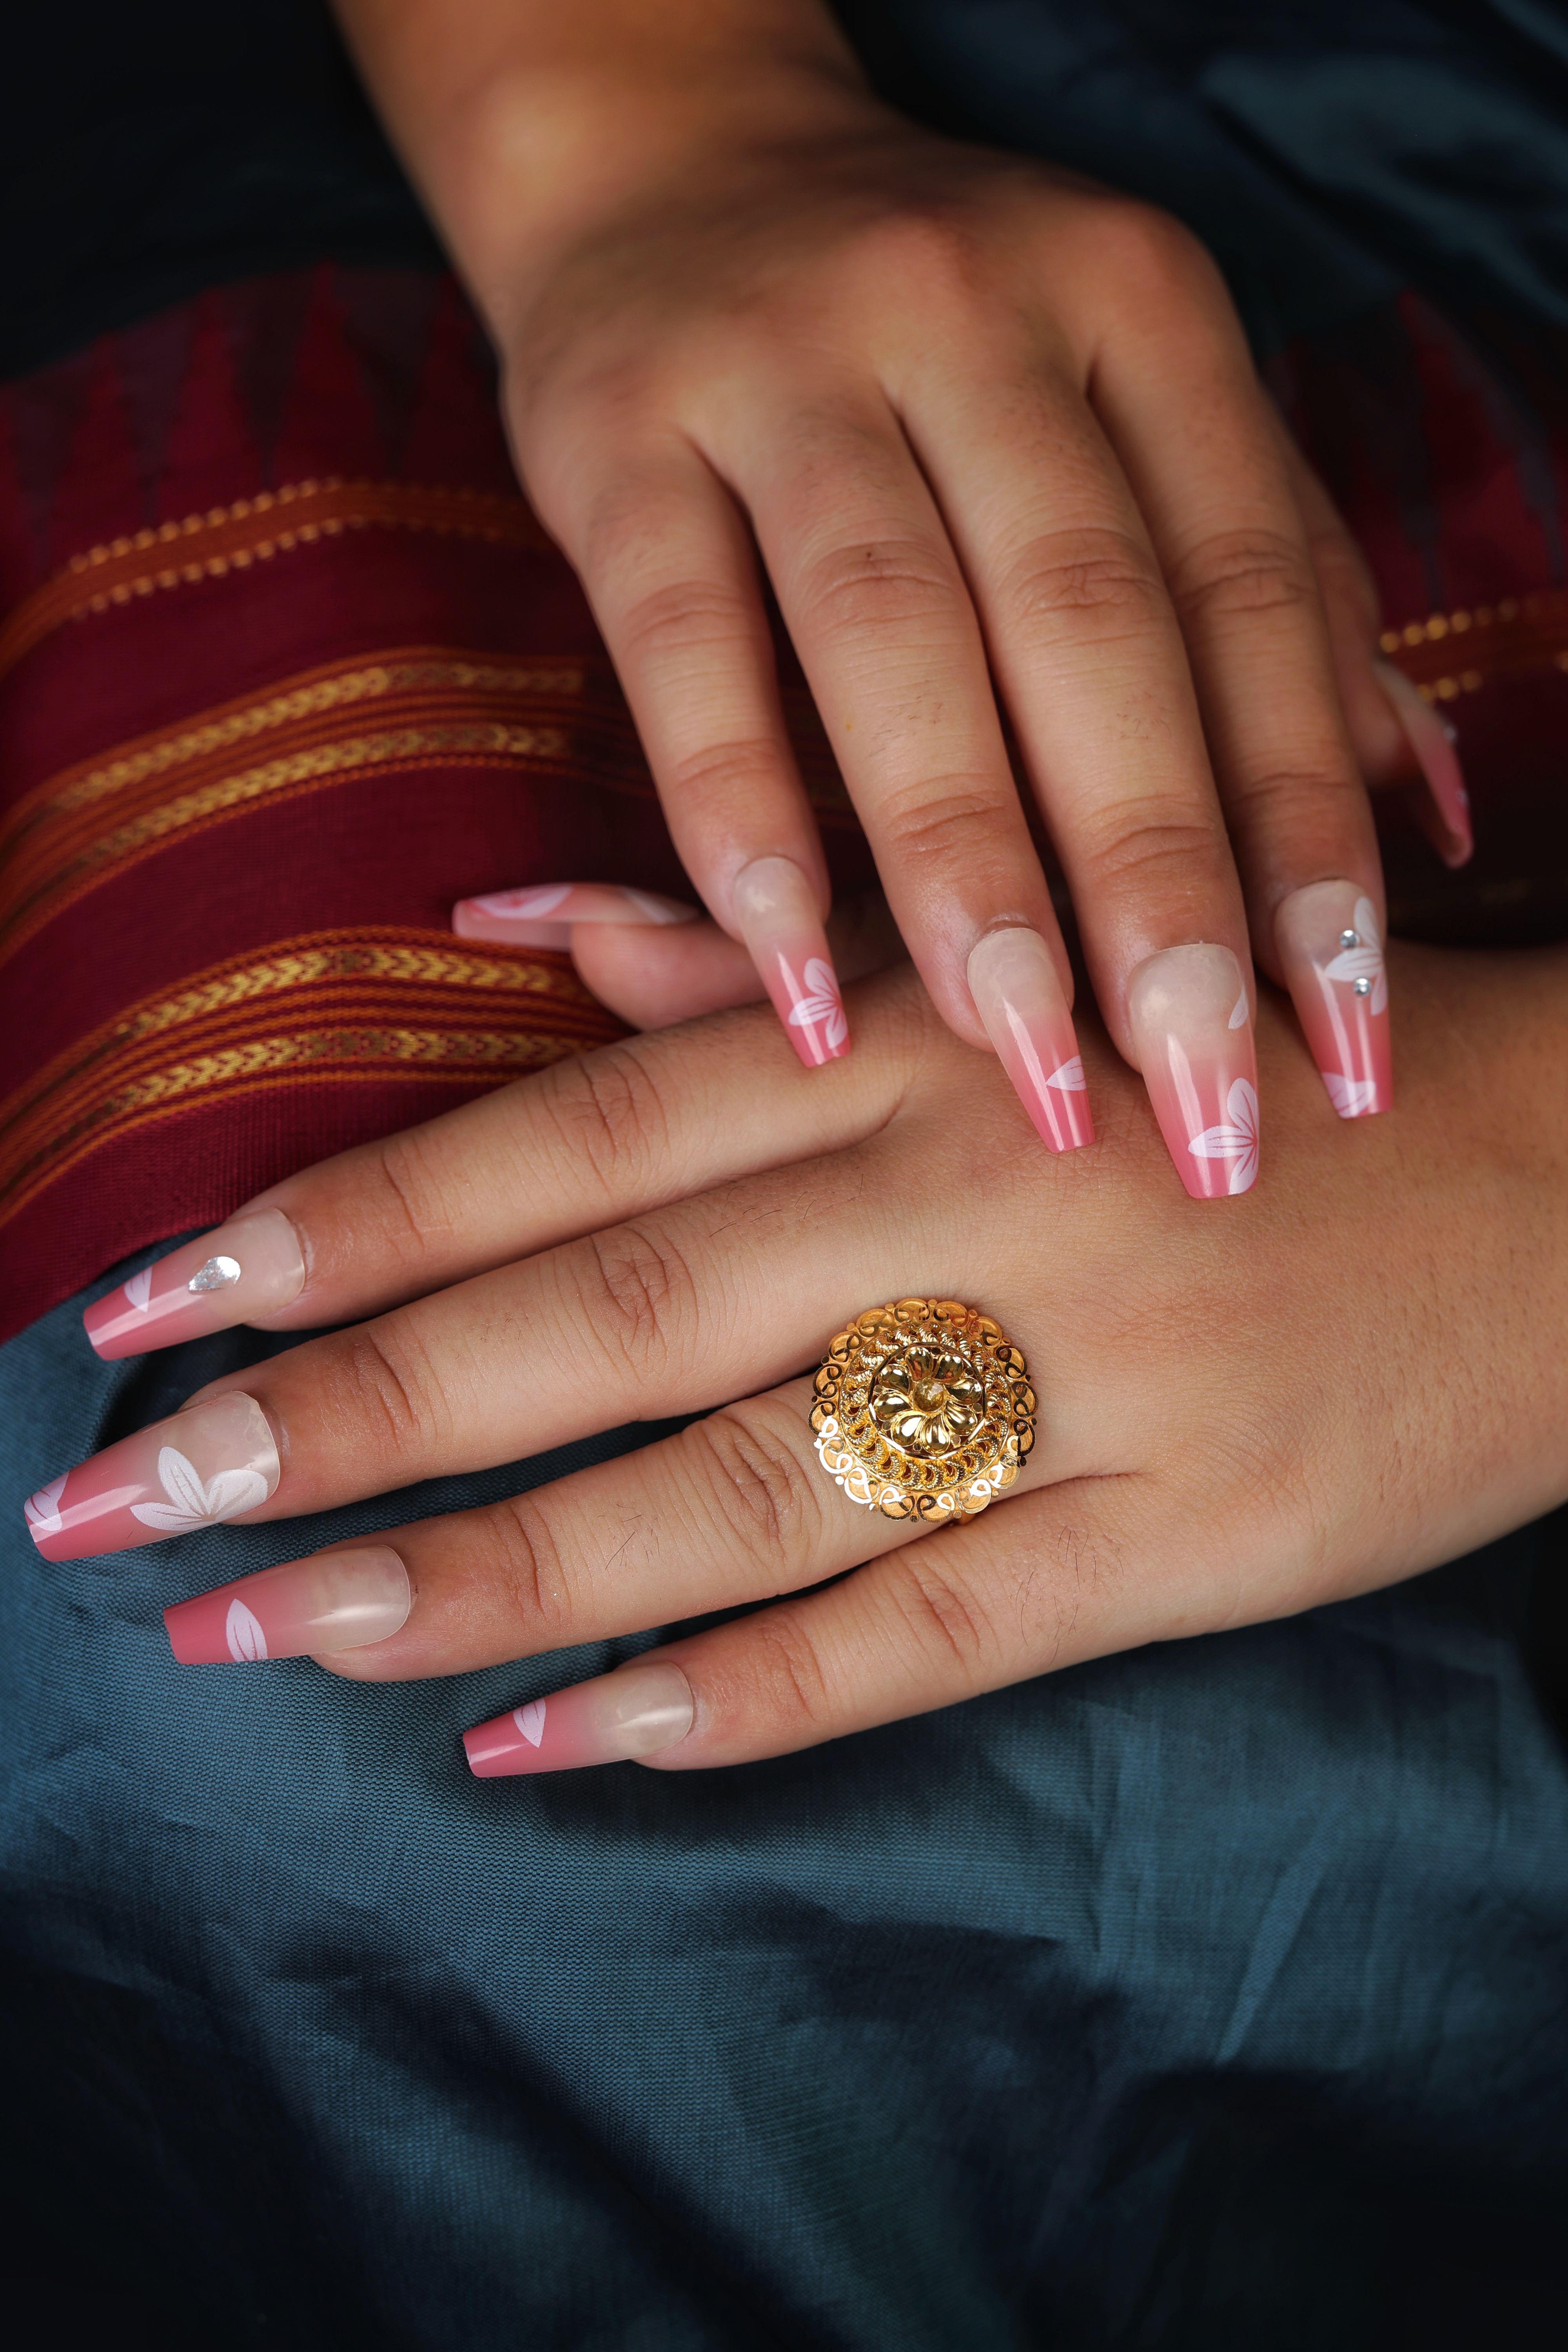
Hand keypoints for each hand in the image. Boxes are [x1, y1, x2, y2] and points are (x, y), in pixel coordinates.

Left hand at [39, 944, 1567, 1770]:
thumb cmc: (1244, 1051)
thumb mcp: (1002, 970)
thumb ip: (741, 958)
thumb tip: (498, 923)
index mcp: (906, 1052)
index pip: (563, 1141)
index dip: (348, 1220)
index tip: (152, 1294)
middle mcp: (961, 1204)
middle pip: (601, 1317)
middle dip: (346, 1412)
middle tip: (129, 1499)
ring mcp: (1077, 1388)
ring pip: (729, 1490)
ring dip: (487, 1570)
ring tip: (277, 1634)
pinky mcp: (1184, 1545)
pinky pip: (924, 1629)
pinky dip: (739, 1693)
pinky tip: (560, 1739)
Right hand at [336, 0, 1463, 1188]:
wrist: (675, 166)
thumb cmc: (947, 350)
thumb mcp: (1140, 408)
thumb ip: (1283, 593)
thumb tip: (1432, 815)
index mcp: (1142, 310)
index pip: (1252, 594)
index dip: (1309, 827)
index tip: (1343, 1031)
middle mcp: (977, 315)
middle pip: (1088, 624)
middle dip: (1155, 881)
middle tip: (1200, 1093)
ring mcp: (785, 361)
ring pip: (894, 634)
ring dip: (963, 867)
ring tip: (1021, 1057)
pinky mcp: (617, 430)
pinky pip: (682, 640)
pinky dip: (735, 809)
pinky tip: (787, 965)